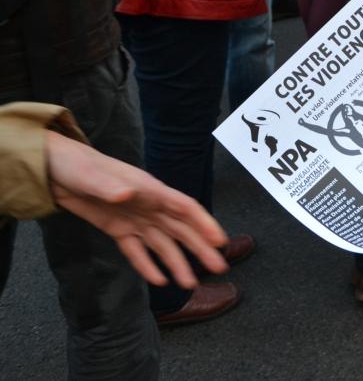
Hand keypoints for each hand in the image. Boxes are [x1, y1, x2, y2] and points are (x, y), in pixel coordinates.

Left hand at [45, 130, 228, 286]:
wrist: (55, 169)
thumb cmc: (77, 165)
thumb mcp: (91, 175)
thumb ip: (109, 186)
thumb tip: (127, 194)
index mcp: (150, 190)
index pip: (184, 208)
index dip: (204, 223)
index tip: (220, 241)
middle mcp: (149, 206)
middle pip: (180, 229)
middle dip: (200, 248)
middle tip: (218, 268)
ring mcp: (135, 219)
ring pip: (162, 244)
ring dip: (177, 263)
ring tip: (190, 284)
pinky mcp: (118, 229)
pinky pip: (136, 250)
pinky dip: (147, 265)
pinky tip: (159, 280)